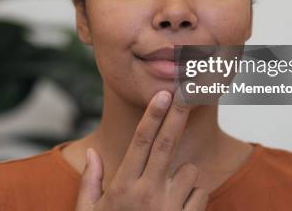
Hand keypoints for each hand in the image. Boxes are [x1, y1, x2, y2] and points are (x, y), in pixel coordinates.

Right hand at [74, 90, 207, 210]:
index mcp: (123, 187)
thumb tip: (92, 154)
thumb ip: (91, 182)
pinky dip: (194, 193)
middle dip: (179, 115)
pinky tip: (178, 205)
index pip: (140, 141)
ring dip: (183, 173)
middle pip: (167, 144)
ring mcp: (171, 209)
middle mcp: (149, 194)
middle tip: (189, 92)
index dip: (153, 114)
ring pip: (189, 170)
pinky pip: (201, 193)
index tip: (164, 94)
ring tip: (167, 189)